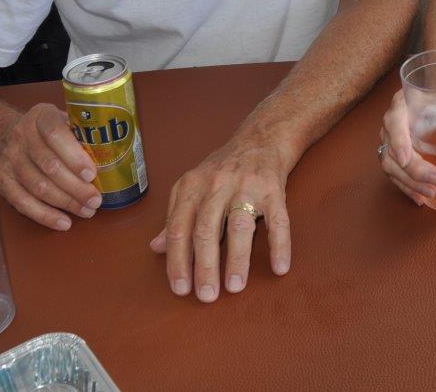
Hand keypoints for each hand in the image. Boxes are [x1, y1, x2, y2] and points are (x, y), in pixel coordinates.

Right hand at [0, 102, 101, 229]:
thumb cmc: (43, 129)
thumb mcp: (60, 118)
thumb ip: (81, 132)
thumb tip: (113, 155)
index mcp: (40, 117)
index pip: (55, 134)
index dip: (74, 156)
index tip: (92, 174)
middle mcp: (21, 136)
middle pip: (49, 166)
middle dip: (76, 187)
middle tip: (96, 200)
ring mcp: (9, 159)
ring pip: (37, 186)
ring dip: (65, 203)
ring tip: (87, 211)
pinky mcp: (1, 180)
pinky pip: (22, 202)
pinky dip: (44, 215)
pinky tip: (64, 222)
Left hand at [149, 134, 290, 302]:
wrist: (261, 138)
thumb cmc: (223, 169)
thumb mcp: (193, 187)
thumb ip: (176, 217)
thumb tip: (155, 248)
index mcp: (192, 186)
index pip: (179, 228)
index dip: (177, 260)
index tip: (180, 288)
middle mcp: (217, 184)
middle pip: (205, 229)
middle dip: (205, 266)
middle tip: (206, 296)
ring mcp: (247, 186)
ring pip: (239, 226)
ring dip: (236, 259)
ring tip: (235, 287)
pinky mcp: (274, 189)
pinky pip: (278, 220)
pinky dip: (279, 245)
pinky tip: (279, 268)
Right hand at [379, 89, 435, 204]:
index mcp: (404, 105)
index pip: (394, 121)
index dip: (398, 140)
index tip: (406, 158)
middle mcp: (392, 123)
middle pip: (390, 150)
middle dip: (412, 171)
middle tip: (435, 182)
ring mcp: (390, 141)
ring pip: (390, 166)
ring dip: (409, 183)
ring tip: (429, 195)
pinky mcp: (395, 155)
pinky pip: (394, 173)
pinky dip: (406, 187)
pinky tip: (420, 198)